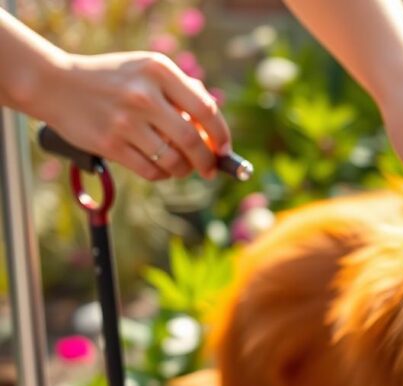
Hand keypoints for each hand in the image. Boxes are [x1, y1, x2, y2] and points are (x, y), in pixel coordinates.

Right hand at [37, 51, 229, 180]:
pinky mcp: (109, 143)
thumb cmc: (112, 79)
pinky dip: (163, 176)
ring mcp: (125, 121)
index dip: (221, 134)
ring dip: (185, 170)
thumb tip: (215, 128)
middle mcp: (144, 95)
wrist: (55, 83)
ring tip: (184, 169)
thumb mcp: (147, 70)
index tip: (224, 149)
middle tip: (210, 169)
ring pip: (173, 160)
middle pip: (192, 139)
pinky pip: (151, 171)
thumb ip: (182, 91)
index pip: (206, 109)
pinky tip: (163, 170)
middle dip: (207, 160)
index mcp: (159, 71)